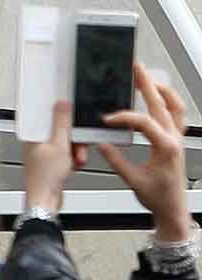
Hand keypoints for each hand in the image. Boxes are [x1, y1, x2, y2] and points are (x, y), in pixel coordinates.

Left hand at [22, 101, 88, 212]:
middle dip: (73, 139)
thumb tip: (61, 105)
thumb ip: (62, 123)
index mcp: (32, 134)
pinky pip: (65, 154)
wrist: (45, 201)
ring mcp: (43, 152)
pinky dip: (72, 159)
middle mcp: (36, 142)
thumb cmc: (44, 178)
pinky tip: (73, 165)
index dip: (62, 116)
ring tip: (75, 159)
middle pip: (59, 130)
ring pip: (65, 143)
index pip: (48, 116)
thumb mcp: (59, 146)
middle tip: (76, 146)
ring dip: (74, 150)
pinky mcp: (50, 162)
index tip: (72, 119)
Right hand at [96, 64, 191, 240]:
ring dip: (162, 91)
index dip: (123, 117)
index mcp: (166, 147)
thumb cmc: (158, 198)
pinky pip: (176, 116)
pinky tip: (157, 99)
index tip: (107, 119)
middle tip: (136, 69)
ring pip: (175, 107)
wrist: (173, 210)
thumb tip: (101, 142)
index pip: (143, 121)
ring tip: (148, 79)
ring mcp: (178, 139)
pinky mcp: (176, 142)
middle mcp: (175, 139)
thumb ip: (116, 159)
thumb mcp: (132, 179)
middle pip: (162, 104)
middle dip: (147, 84)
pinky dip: (168, 103)